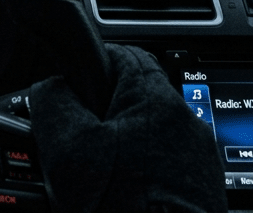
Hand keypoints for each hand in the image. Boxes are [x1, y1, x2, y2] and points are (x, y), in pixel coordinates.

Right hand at [30, 44, 226, 212]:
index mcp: (156, 98)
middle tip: (80, 146)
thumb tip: (51, 87)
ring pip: (146, 135)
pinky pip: (162, 167)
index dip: (87, 69)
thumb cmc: (123, 208)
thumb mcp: (66, 145)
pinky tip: (122, 198)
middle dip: (102, 117)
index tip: (71, 93)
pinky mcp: (201, 193)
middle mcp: (187, 124)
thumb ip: (52, 98)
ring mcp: (198, 162)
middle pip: (131, 98)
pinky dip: (141, 177)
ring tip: (100, 179)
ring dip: (122, 149)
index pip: (119, 54)